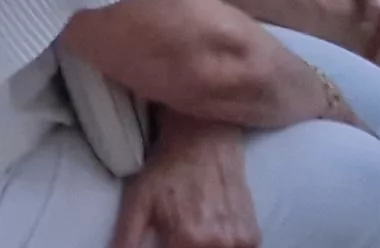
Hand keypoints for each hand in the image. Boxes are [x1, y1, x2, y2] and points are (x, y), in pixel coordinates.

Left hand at [109, 118, 257, 247]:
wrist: (204, 142)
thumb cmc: (167, 170)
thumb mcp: (137, 202)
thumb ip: (127, 239)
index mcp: (188, 239)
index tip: (166, 242)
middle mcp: (217, 243)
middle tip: (179, 233)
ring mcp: (239, 240)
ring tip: (194, 229)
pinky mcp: (252, 236)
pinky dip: (223, 247)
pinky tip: (212, 230)